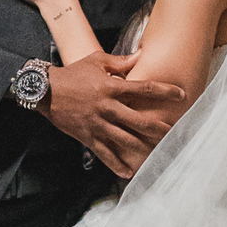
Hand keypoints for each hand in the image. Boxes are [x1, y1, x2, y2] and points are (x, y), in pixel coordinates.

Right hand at [41, 52, 185, 179]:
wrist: (45, 91)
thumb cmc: (72, 74)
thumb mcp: (96, 61)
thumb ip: (119, 61)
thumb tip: (140, 55)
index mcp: (111, 86)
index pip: (143, 88)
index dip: (164, 91)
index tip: (181, 95)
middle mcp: (107, 107)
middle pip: (138, 119)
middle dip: (158, 127)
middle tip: (174, 132)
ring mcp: (97, 124)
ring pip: (125, 139)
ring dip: (143, 147)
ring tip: (158, 152)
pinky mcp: (87, 137)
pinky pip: (105, 153)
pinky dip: (116, 164)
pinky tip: (128, 172)